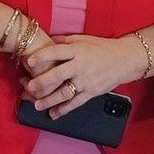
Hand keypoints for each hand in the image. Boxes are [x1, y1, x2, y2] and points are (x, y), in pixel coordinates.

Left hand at [20, 33, 144, 116]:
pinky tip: (54, 114)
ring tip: (37, 105)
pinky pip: (76, 103)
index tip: (29, 61)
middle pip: (58, 75)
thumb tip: (46, 41)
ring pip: (65, 93)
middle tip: (29, 88)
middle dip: (41, 83)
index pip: (56, 52)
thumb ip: (64, 41)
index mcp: (77, 50)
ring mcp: (86, 80)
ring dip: (49, 100)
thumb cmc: (101, 47)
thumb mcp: (82, 39)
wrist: (124, 59)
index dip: (42, 56)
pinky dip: (64, 110)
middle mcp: (81, 65)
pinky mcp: (92, 92)